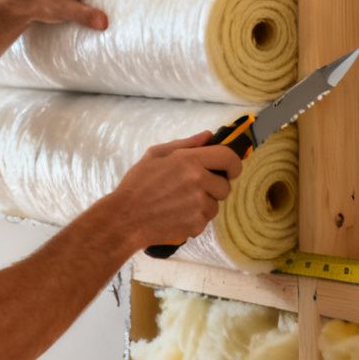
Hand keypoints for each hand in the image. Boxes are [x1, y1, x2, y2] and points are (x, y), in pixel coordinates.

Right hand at [106, 132, 243, 247]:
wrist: (125, 218)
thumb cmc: (137, 184)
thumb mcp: (155, 155)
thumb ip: (185, 144)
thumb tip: (209, 136)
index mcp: (189, 160)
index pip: (228, 158)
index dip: (233, 164)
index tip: (230, 170)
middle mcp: (198, 181)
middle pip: (225, 186)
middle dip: (213, 188)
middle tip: (192, 189)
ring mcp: (198, 205)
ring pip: (215, 205)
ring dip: (203, 205)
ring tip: (180, 203)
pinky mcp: (196, 224)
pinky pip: (205, 220)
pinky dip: (194, 219)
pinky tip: (176, 215)